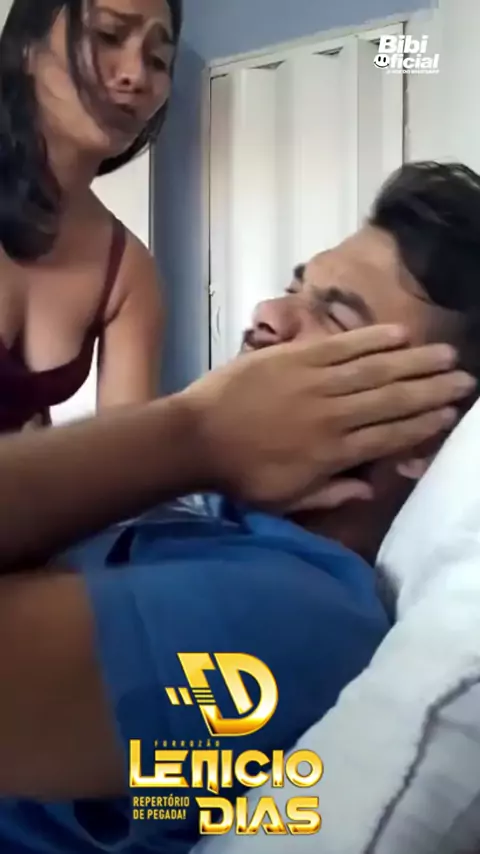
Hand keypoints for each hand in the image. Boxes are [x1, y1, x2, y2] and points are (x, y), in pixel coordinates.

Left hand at [182, 325, 474, 510]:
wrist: (195, 438)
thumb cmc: (240, 475)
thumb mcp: (287, 500)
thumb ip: (332, 494)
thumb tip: (372, 490)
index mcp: (333, 453)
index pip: (390, 436)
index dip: (424, 425)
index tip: (451, 415)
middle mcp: (333, 415)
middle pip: (392, 400)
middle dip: (432, 389)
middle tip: (465, 379)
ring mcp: (315, 382)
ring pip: (374, 370)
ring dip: (413, 361)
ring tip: (445, 354)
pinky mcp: (295, 357)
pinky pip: (341, 346)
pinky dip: (372, 339)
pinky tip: (399, 334)